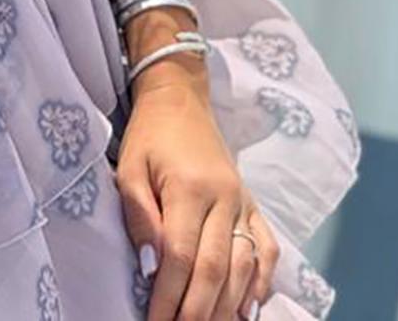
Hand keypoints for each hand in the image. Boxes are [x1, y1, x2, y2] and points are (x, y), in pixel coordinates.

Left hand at [115, 73, 280, 318]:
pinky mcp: (253, 204)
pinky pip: (267, 249)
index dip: (167, 297)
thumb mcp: (130, 166)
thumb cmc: (150, 135)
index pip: (181, 256)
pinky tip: (248, 310)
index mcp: (189, 187)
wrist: (180, 98)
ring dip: (227, 307)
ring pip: (243, 266)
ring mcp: (243, 202)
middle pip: (215, 269)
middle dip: (197, 312)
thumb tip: (150, 265)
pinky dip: (262, 282)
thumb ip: (138, 214)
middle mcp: (224, 198)